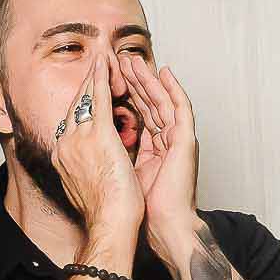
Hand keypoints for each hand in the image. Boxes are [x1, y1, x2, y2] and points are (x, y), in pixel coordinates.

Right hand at [50, 48, 143, 241]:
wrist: (109, 223)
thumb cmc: (105, 212)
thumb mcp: (87, 185)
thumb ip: (84, 168)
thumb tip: (88, 163)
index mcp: (63, 157)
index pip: (72, 122)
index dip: (81, 104)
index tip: (88, 92)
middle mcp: (65, 144)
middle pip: (75, 106)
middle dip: (86, 85)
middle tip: (95, 66)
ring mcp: (78, 138)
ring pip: (86, 98)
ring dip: (94, 77)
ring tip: (101, 60)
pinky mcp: (97, 135)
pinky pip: (98, 99)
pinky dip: (101, 79)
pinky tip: (105, 64)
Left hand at [123, 55, 200, 256]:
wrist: (159, 222)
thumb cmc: (138, 206)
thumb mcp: (120, 168)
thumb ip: (113, 151)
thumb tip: (93, 140)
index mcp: (152, 146)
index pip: (136, 111)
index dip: (123, 92)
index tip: (108, 74)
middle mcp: (165, 139)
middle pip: (148, 101)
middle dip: (133, 79)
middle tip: (119, 57)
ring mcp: (177, 139)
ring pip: (162, 100)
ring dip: (148, 78)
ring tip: (135, 59)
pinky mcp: (186, 141)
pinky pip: (181, 108)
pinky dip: (173, 89)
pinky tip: (165, 73)